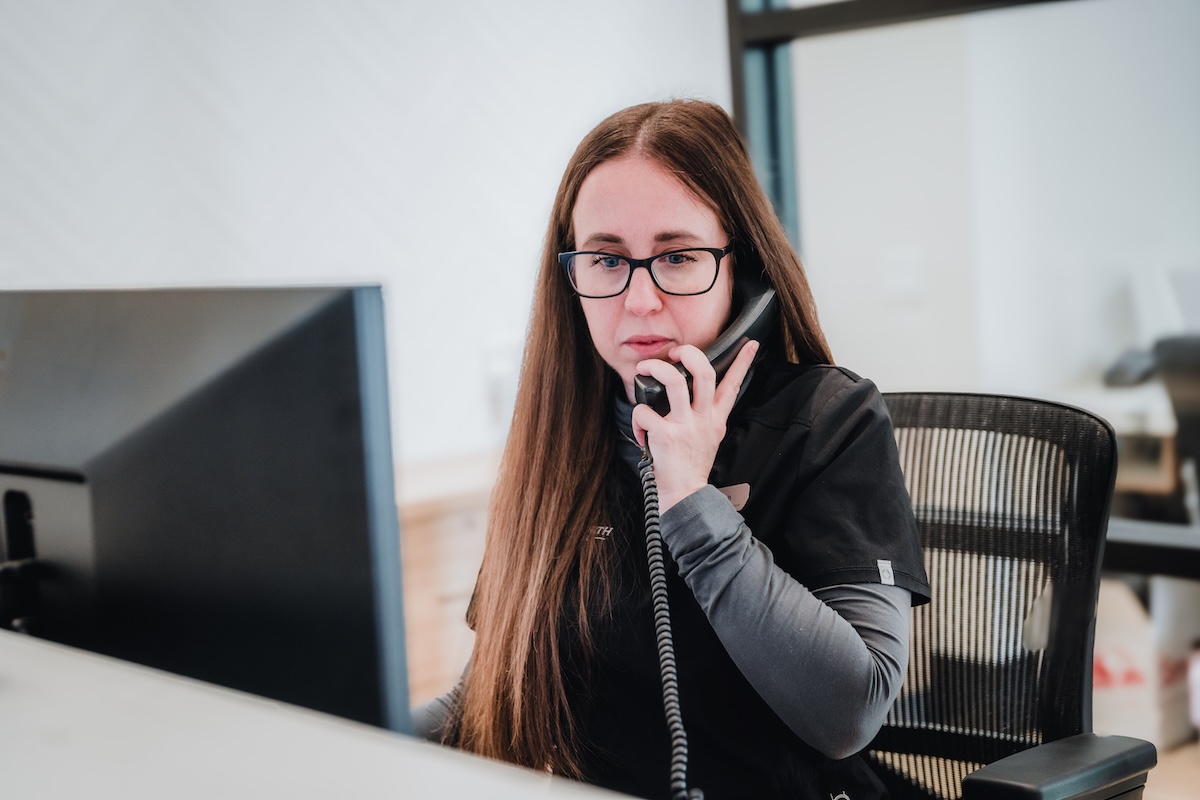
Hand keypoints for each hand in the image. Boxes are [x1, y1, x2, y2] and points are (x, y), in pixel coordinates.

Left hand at [631, 339, 759, 511]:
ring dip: (655, 368)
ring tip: (644, 369)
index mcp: (716, 418)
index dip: (743, 362)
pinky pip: (644, 412)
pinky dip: (637, 418)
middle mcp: (704, 418)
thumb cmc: (692, 465)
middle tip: (675, 352)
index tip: (751, 343)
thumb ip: (707, 415)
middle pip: (704, 371)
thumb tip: (693, 394)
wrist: (686, 495)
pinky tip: (641, 431)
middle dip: (688, 352)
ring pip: (673, 380)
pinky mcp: (666, 436)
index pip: (733, 384)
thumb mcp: (710, 437)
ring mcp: (686, 426)